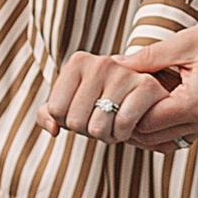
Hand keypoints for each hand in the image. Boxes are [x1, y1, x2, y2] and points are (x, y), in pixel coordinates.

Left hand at [40, 9, 197, 150]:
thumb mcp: (183, 42)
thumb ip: (147, 58)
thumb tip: (114, 65)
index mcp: (195, 105)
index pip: (145, 124)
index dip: (124, 114)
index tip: (110, 98)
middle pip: (154, 139)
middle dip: (131, 125)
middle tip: (113, 106)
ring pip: (168, 141)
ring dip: (148, 128)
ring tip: (131, 106)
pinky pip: (183, 133)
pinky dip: (165, 125)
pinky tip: (155, 105)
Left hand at [41, 49, 180, 146]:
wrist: (148, 97)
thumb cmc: (105, 101)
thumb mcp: (71, 104)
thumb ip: (49, 115)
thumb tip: (52, 129)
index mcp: (78, 61)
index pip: (55, 110)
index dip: (67, 122)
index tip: (83, 113)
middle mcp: (100, 62)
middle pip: (75, 122)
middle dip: (88, 131)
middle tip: (103, 121)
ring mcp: (124, 73)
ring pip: (98, 128)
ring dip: (108, 136)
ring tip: (116, 122)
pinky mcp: (147, 87)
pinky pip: (122, 126)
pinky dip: (125, 134)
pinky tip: (132, 124)